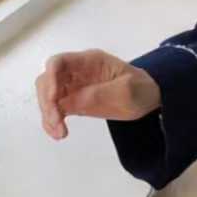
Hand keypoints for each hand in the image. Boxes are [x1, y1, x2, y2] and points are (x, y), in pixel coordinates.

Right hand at [35, 49, 160, 138]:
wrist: (149, 98)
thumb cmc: (141, 88)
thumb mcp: (126, 90)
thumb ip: (99, 94)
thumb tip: (69, 102)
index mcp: (89, 61)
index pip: (59, 62)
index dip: (51, 78)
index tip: (54, 99)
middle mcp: (77, 72)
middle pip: (48, 80)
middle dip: (47, 101)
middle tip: (56, 122)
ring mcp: (74, 87)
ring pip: (48, 97)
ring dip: (48, 115)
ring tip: (60, 133)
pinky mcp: (74, 102)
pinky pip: (56, 110)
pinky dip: (53, 122)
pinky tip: (59, 134)